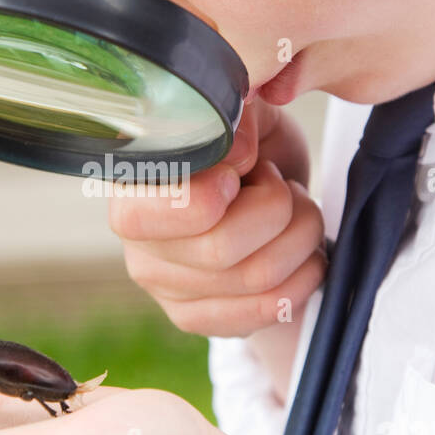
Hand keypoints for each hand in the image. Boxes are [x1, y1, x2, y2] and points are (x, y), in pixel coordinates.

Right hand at [109, 101, 327, 336]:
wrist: (268, 198)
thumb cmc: (253, 149)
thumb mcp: (250, 114)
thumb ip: (238, 117)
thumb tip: (236, 152)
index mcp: (130, 187)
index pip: (147, 214)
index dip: (210, 193)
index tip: (245, 168)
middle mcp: (136, 246)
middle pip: (218, 249)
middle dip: (277, 208)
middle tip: (281, 186)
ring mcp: (165, 290)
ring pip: (255, 278)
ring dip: (301, 236)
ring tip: (299, 212)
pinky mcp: (198, 320)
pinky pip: (267, 311)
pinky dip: (305, 276)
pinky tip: (304, 252)